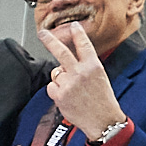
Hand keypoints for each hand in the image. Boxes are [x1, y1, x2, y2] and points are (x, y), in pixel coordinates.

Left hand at [37, 21, 127, 136]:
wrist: (103, 120)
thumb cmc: (102, 99)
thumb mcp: (100, 77)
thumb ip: (85, 67)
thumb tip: (65, 63)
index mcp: (93, 66)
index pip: (83, 45)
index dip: (77, 33)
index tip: (72, 25)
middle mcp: (80, 72)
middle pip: (61, 52)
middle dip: (50, 40)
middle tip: (42, 33)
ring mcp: (69, 83)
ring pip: (56, 73)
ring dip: (60, 79)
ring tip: (73, 90)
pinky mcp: (59, 95)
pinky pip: (51, 86)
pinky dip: (56, 91)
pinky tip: (68, 97)